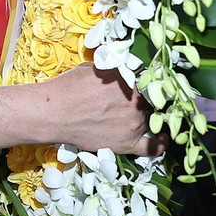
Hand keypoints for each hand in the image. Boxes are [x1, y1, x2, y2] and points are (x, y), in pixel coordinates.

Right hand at [52, 64, 167, 156]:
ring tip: (128, 114)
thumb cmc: (67, 88)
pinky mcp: (127, 143)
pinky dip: (162, 143)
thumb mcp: (92, 68)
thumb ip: (115, 70)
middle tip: (128, 99)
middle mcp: (135, 101)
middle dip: (142, 98)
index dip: (146, 82)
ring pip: (150, 118)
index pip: (149, 80)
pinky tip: (163, 137)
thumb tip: (124, 69)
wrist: (51, 114)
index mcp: (128, 79)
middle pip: (150, 99)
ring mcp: (133, 123)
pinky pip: (153, 147)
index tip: (142, 84)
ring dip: (143, 115)